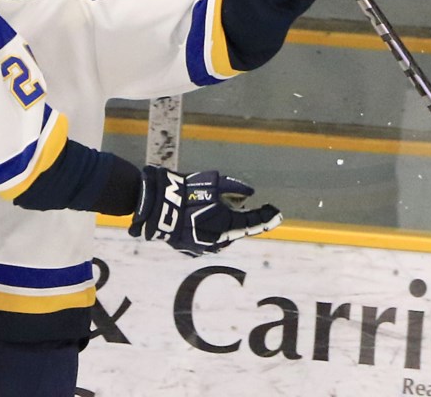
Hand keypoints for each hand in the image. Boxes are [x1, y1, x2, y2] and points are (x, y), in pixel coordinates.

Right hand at [128, 166, 281, 255]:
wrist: (154, 205)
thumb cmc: (185, 192)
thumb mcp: (212, 182)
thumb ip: (234, 187)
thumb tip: (249, 193)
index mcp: (227, 226)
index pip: (253, 223)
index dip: (266, 217)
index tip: (276, 212)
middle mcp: (218, 241)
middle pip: (237, 231)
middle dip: (240, 220)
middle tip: (241, 207)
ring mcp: (202, 247)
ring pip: (221, 238)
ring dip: (223, 226)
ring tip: (216, 212)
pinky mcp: (188, 249)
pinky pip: (205, 241)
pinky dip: (208, 231)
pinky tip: (200, 219)